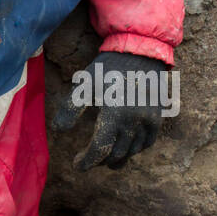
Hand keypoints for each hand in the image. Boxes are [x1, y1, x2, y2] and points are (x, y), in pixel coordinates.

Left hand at [51, 51, 170, 169]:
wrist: (142, 51)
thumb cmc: (108, 68)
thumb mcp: (84, 84)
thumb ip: (70, 107)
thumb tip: (58, 130)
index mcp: (115, 113)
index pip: (100, 149)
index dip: (86, 162)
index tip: (75, 164)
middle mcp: (135, 120)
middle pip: (115, 154)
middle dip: (98, 161)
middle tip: (86, 158)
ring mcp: (149, 120)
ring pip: (131, 151)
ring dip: (115, 158)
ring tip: (102, 157)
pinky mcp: (158, 117)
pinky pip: (147, 143)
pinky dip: (134, 150)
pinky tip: (123, 148)